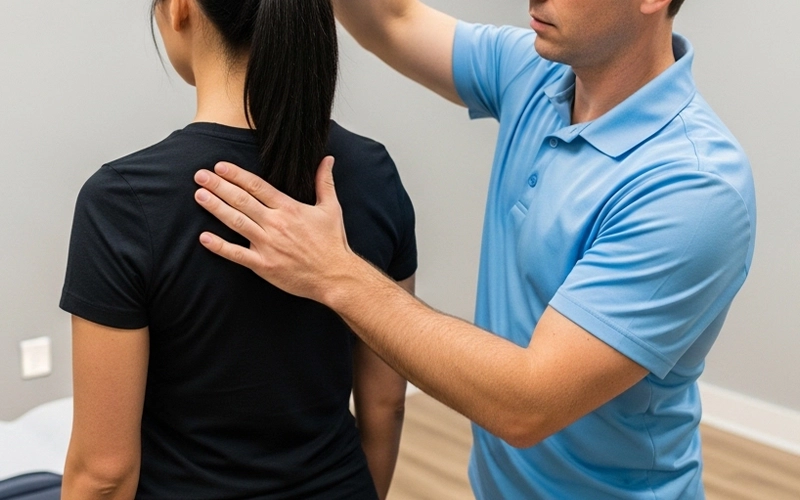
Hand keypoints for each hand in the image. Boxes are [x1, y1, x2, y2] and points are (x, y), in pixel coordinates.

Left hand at [193, 157, 356, 302]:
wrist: (336, 275)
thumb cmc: (333, 243)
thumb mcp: (331, 208)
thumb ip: (325, 182)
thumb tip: (327, 159)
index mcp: (289, 208)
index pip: (257, 187)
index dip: (237, 175)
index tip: (220, 166)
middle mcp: (276, 224)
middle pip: (242, 200)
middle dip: (219, 186)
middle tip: (200, 175)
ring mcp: (268, 245)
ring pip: (236, 222)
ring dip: (216, 208)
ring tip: (199, 195)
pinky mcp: (264, 265)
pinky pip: (237, 255)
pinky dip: (220, 246)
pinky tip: (204, 237)